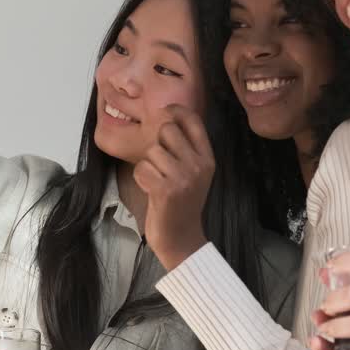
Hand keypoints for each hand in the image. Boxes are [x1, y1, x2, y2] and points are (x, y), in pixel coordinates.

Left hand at [132, 104, 212, 269]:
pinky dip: (141, 178)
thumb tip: (166, 116)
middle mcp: (198, 165)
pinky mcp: (165, 190)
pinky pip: (142, 168)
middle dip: (157, 144)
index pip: (193, 120)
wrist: (181, 240)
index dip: (175, 110)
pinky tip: (151, 191)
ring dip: (148, 165)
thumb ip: (185, 148)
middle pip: (167, 130)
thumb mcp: (193, 173)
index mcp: (207, 159)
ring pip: (152, 150)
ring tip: (157, 182)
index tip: (165, 111)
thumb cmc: (181, 204)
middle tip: (160, 165)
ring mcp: (183, 177)